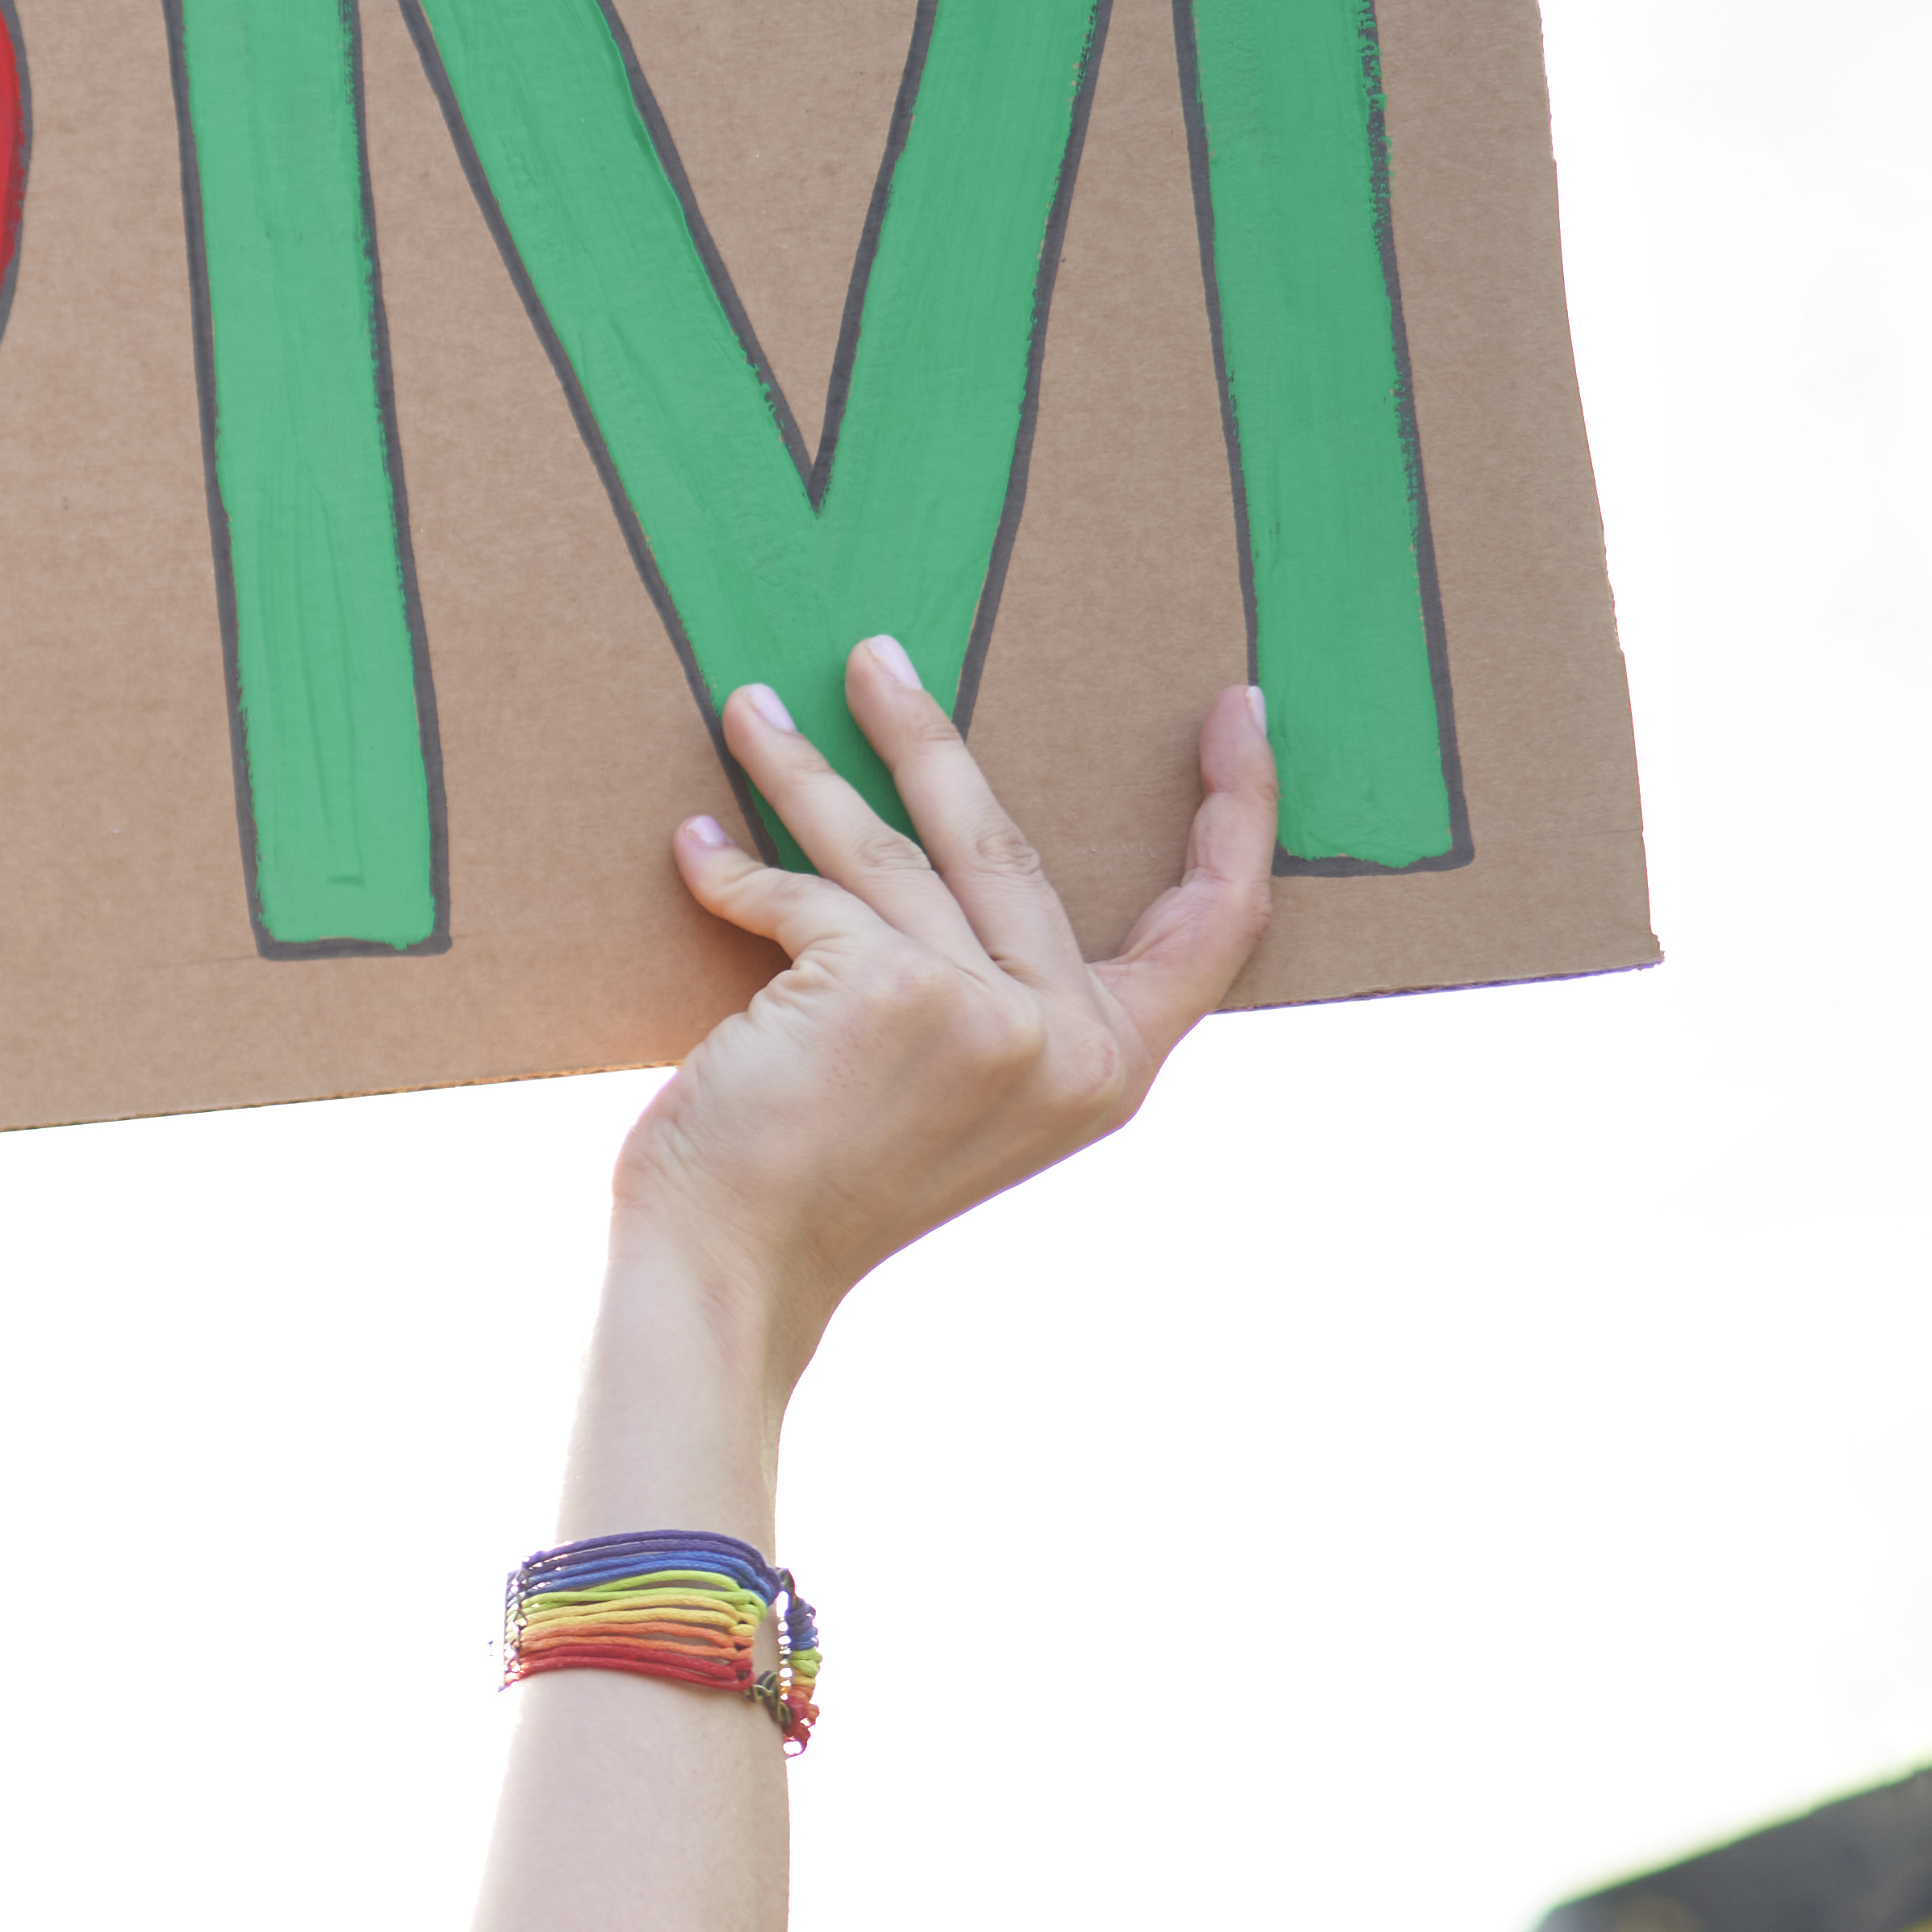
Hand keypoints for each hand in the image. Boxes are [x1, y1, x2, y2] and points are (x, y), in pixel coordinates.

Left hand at [616, 637, 1277, 1385]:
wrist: (732, 1275)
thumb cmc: (817, 1188)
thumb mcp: (961, 1101)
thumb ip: (998, 1007)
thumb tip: (947, 865)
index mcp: (1109, 1069)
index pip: (1213, 925)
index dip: (1239, 813)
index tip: (1239, 714)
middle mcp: (1063, 1039)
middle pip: (1004, 842)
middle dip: (925, 736)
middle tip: (875, 656)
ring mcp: (982, 1010)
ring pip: (885, 845)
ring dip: (804, 766)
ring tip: (752, 707)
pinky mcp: (886, 985)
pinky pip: (802, 895)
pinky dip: (733, 872)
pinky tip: (692, 851)